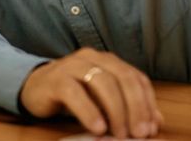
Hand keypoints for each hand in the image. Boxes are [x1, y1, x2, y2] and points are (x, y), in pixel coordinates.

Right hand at [20, 48, 161, 138]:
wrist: (34, 88)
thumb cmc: (73, 95)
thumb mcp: (103, 100)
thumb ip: (128, 106)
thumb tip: (156, 121)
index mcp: (108, 61)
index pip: (136, 78)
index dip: (147, 103)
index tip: (151, 128)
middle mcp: (92, 58)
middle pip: (123, 78)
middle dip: (135, 108)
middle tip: (138, 134)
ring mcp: (72, 65)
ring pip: (102, 82)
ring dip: (116, 111)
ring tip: (119, 134)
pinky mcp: (55, 79)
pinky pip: (75, 92)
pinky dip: (89, 111)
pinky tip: (98, 128)